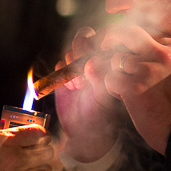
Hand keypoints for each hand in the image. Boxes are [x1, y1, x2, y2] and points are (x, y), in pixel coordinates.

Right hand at [0, 122, 52, 170]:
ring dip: (42, 169)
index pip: (40, 133)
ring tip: (34, 167)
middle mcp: (14, 160)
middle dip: (44, 149)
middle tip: (37, 149)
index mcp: (7, 140)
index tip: (38, 134)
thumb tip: (6, 129)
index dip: (41, 132)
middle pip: (47, 154)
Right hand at [54, 27, 123, 162]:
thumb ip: (99, 78)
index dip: (97, 45)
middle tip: (82, 69)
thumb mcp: (103, 97)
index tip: (95, 62)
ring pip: (71, 49)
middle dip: (80, 49)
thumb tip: (90, 62)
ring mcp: (79, 68)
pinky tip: (69, 87)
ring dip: (70, 62)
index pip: (104, 38)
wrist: (83, 133)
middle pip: (85, 37)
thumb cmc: (100, 116)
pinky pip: (59, 62)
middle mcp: (96, 61)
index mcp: (110, 61)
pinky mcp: (64, 76)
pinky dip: (61, 71)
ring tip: (77, 84)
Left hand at [100, 24, 170, 154]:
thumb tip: (116, 34)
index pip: (140, 30)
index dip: (126, 40)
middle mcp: (165, 54)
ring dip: (115, 74)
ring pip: (115, 59)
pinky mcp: (136, 87)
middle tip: (104, 47)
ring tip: (131, 89)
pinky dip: (112, 90)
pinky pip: (109, 79)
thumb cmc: (170, 99)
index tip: (125, 53)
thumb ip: (150, 50)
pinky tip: (127, 99)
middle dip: (110, 38)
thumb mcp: (169, 67)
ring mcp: (151, 70)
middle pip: (127, 32)